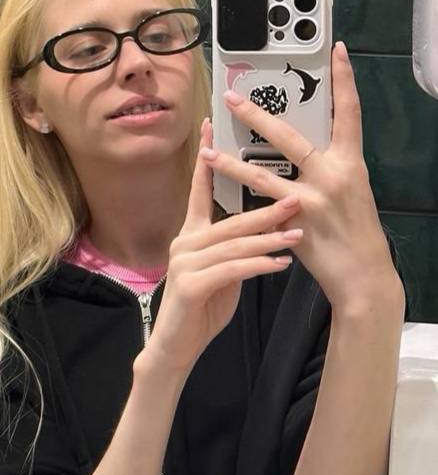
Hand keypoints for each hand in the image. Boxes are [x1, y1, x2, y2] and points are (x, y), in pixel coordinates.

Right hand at [138, 119, 302, 378]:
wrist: (174, 347)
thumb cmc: (201, 307)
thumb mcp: (222, 271)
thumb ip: (236, 248)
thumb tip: (265, 228)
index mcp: (190, 234)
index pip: (200, 190)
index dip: (208, 159)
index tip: (214, 127)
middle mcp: (184, 243)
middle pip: (230, 219)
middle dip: (266, 208)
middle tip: (297, 196)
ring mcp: (185, 264)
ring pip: (234, 243)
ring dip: (270, 239)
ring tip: (299, 233)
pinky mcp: (191, 286)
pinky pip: (231, 270)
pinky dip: (258, 266)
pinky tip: (280, 266)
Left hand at [201, 42, 401, 314]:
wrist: (364, 275)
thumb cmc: (355, 232)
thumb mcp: (351, 191)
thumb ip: (328, 167)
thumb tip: (302, 145)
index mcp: (351, 162)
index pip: (349, 113)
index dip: (344, 80)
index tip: (337, 51)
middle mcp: (334, 175)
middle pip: (290, 136)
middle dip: (257, 115)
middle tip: (231, 98)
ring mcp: (313, 198)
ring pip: (263, 173)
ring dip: (231, 161)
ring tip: (207, 148)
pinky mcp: (295, 221)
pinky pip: (259, 205)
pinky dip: (238, 195)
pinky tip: (216, 187)